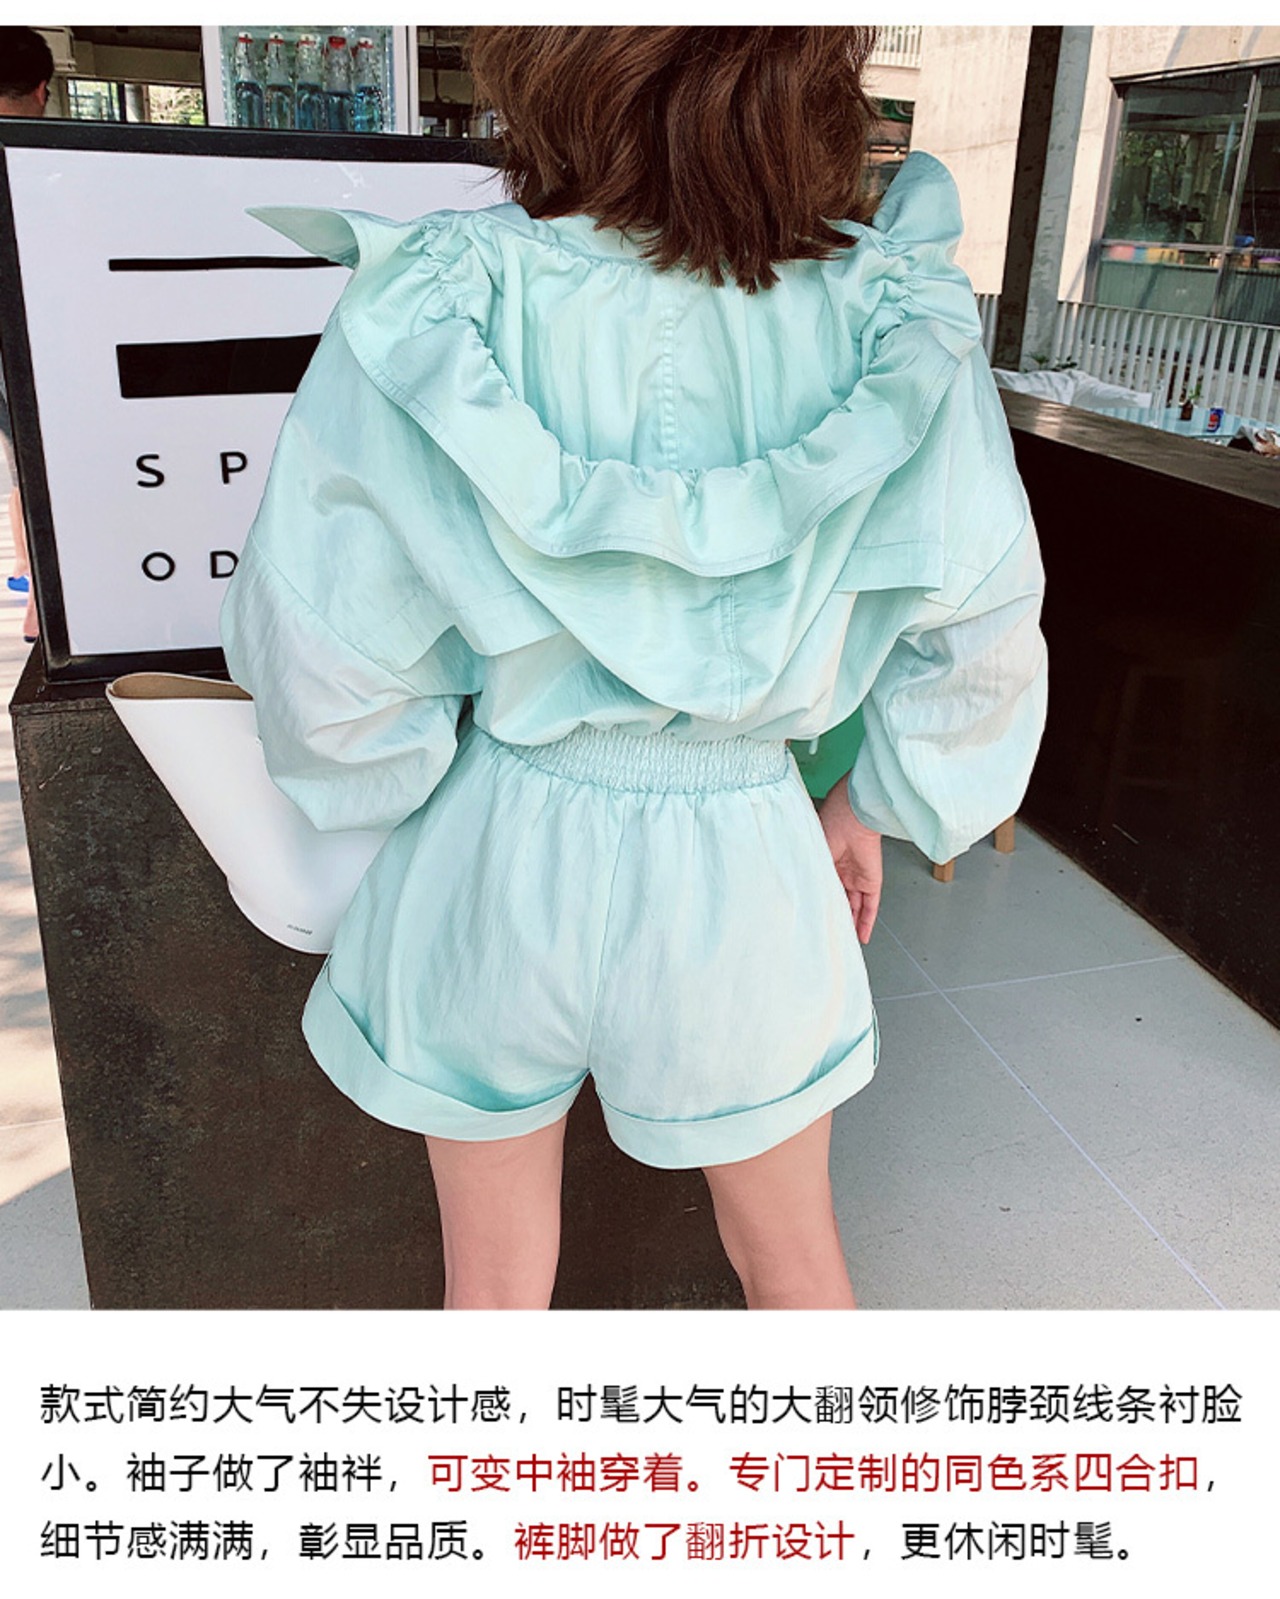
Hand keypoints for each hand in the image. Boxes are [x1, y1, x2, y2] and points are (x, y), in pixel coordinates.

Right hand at [817, 778, 881, 944]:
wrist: (853, 817)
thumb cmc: (830, 826)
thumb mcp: (813, 857)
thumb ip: (809, 879)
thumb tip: (799, 899)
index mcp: (825, 862)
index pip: (822, 889)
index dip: (818, 904)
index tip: (812, 919)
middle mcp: (841, 872)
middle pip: (839, 901)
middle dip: (835, 917)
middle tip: (828, 934)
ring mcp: (857, 878)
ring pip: (855, 907)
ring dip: (851, 924)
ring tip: (844, 941)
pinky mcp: (872, 882)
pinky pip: (871, 906)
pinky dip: (867, 922)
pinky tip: (863, 936)